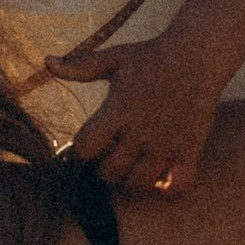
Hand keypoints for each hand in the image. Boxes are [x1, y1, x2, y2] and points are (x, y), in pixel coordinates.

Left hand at [49, 26, 228, 193]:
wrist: (198, 53)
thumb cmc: (151, 56)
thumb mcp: (114, 59)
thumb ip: (80, 67)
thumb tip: (46, 62)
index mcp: (118, 109)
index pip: (86, 148)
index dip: (81, 152)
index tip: (87, 147)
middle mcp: (140, 130)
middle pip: (108, 173)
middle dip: (103, 171)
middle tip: (109, 160)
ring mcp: (166, 142)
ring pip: (138, 184)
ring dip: (130, 183)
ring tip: (131, 170)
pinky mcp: (190, 149)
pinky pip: (178, 186)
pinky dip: (167, 191)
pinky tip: (162, 179)